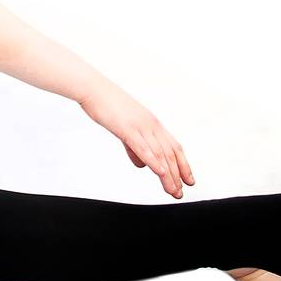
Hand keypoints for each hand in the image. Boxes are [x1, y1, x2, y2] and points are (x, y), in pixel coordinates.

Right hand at [78, 82, 195, 198]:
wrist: (92, 88)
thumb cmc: (106, 104)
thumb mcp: (124, 127)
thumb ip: (134, 147)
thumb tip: (141, 164)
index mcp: (151, 122)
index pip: (173, 146)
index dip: (183, 164)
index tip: (188, 180)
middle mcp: (150, 124)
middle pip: (170, 153)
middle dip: (178, 175)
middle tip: (180, 192)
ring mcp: (140, 126)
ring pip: (160, 154)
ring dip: (169, 175)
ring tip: (172, 190)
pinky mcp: (127, 128)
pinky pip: (143, 147)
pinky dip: (154, 162)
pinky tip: (161, 173)